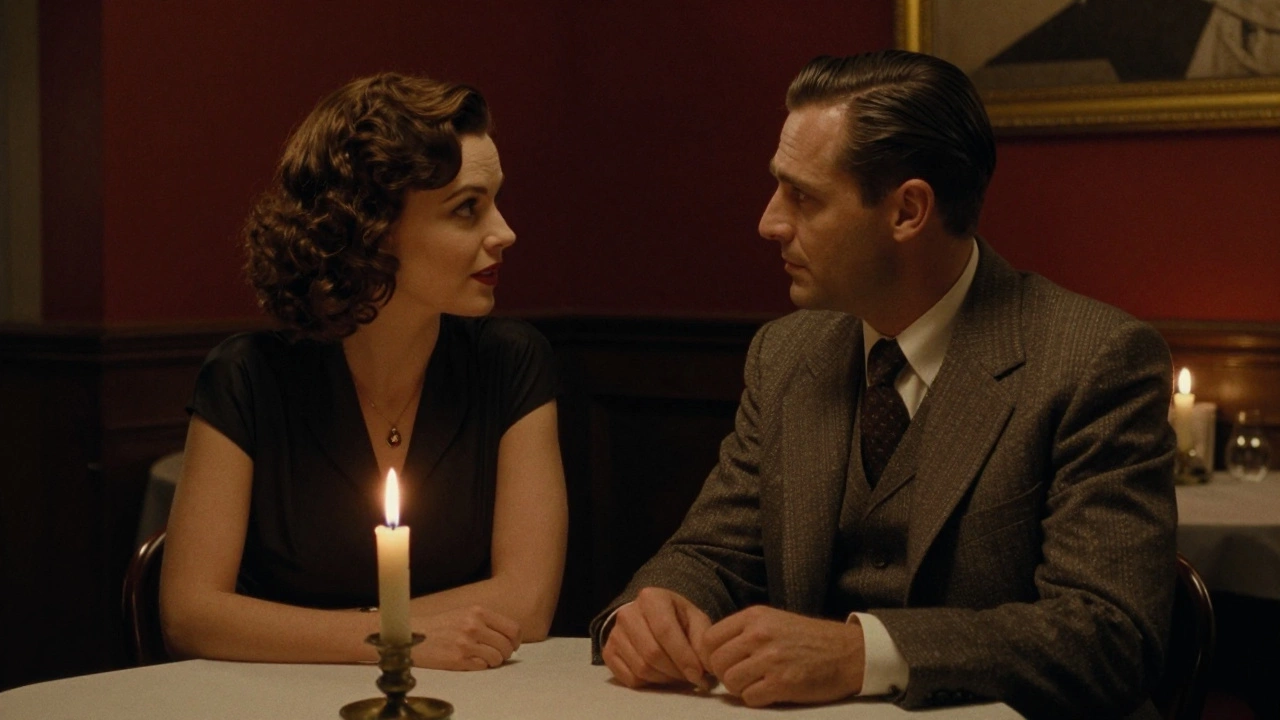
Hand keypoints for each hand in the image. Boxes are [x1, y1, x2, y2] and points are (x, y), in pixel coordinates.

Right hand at [413, 605, 521, 669]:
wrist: (412, 634)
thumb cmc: (440, 625)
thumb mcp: (465, 612)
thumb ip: (486, 620)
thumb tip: (510, 635)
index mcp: (478, 611)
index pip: (513, 628)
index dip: (516, 640)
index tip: (513, 644)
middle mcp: (474, 625)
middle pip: (507, 645)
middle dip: (506, 653)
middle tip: (498, 654)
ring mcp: (466, 643)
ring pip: (497, 658)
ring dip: (494, 661)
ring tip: (483, 657)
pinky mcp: (458, 660)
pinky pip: (482, 667)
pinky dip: (481, 666)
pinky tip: (471, 661)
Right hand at [602, 587, 713, 688]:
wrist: (650, 617)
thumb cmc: (677, 618)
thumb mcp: (695, 620)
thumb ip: (703, 642)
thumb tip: (707, 668)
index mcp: (651, 598)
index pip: (665, 631)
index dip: (683, 657)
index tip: (699, 675)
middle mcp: (627, 613)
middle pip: (652, 653)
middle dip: (675, 671)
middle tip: (690, 676)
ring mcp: (614, 634)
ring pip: (641, 668)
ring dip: (664, 679)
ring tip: (676, 674)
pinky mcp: (608, 652)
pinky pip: (629, 679)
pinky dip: (649, 683)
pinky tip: (659, 674)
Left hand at [697, 605, 864, 706]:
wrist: (847, 652)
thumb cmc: (808, 639)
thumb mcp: (773, 621)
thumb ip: (743, 632)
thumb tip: (712, 653)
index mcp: (754, 617)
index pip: (709, 639)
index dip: (710, 656)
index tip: (723, 664)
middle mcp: (759, 635)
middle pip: (717, 663)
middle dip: (725, 675)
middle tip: (742, 677)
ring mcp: (771, 659)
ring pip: (730, 682)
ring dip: (740, 688)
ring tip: (757, 683)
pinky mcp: (782, 683)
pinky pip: (750, 698)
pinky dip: (756, 699)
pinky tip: (770, 691)